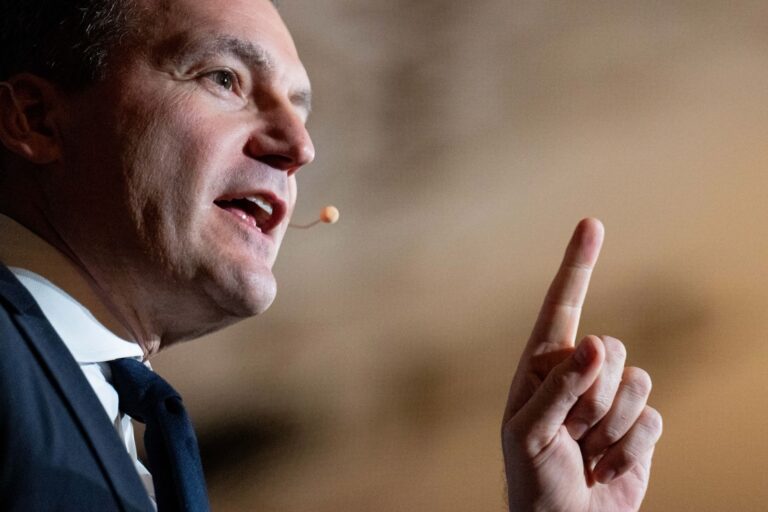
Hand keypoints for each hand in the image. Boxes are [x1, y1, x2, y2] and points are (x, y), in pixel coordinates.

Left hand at [501, 218, 662, 511]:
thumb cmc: (533, 476)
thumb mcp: (530, 430)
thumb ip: (560, 385)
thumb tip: (597, 342)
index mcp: (543, 366)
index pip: (562, 306)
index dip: (577, 264)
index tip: (591, 223)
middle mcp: (579, 373)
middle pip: (612, 348)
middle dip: (592, 396)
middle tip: (568, 430)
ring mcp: (611, 399)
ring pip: (636, 381)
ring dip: (609, 425)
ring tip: (585, 449)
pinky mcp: (638, 427)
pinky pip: (652, 418)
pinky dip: (628, 448)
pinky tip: (606, 465)